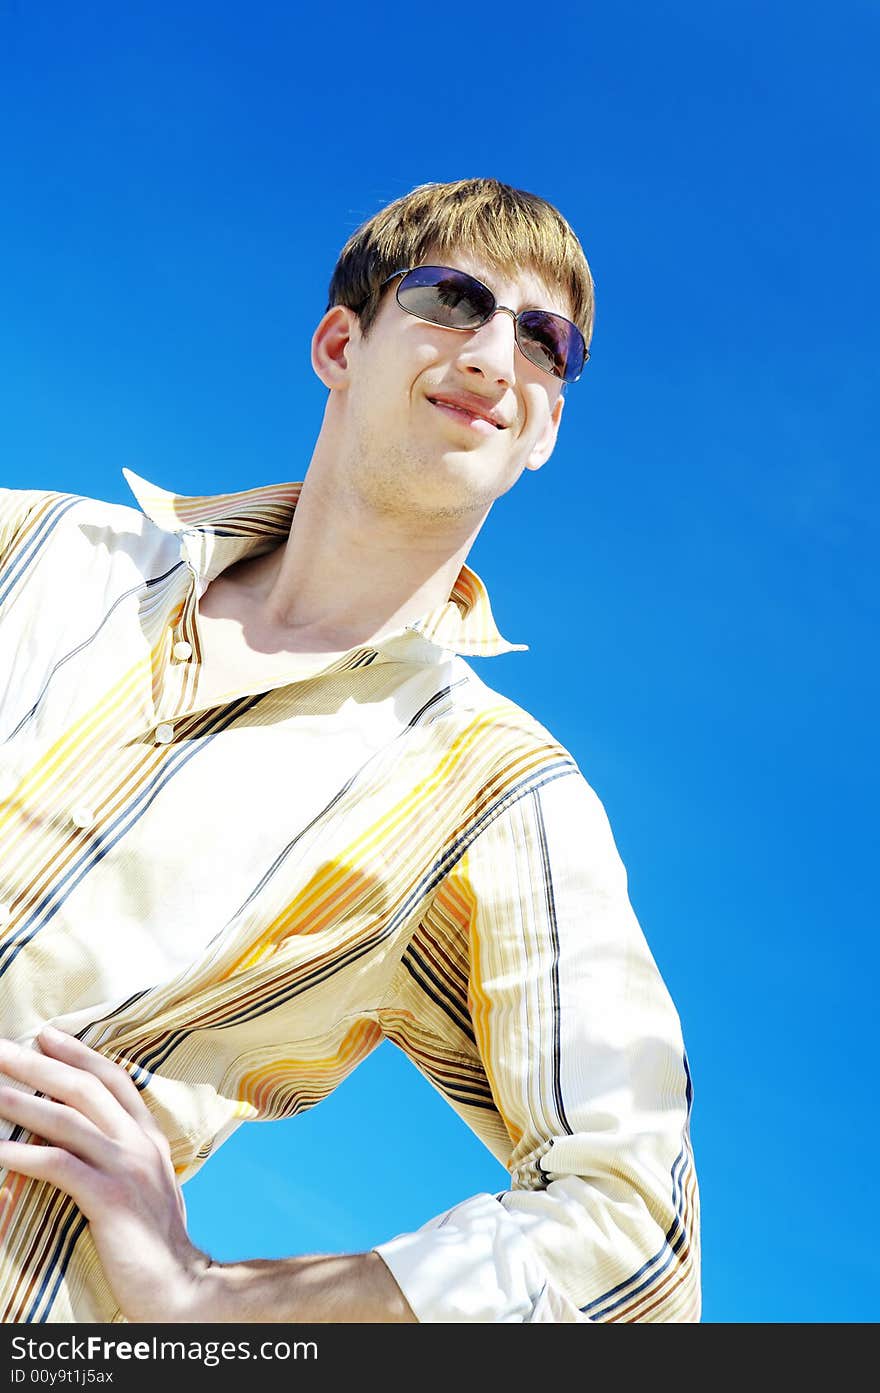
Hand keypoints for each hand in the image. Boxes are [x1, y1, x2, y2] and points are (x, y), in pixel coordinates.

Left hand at [0, 1027, 210, 1321]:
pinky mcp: (111, 1199)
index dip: (79, 1053)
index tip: (47, 1035)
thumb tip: (91, 1139)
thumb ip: (125, 1156)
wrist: (181, 1287)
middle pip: (84, 1089)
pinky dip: (24, 1155)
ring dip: (23, 1103)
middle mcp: (139, 1144)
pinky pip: (60, 1166)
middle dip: (39, 1065)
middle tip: (4, 1049)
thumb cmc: (156, 1243)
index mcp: (149, 1138)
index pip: (113, 1079)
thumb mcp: (147, 1187)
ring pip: (68, 1121)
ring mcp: (127, 1169)